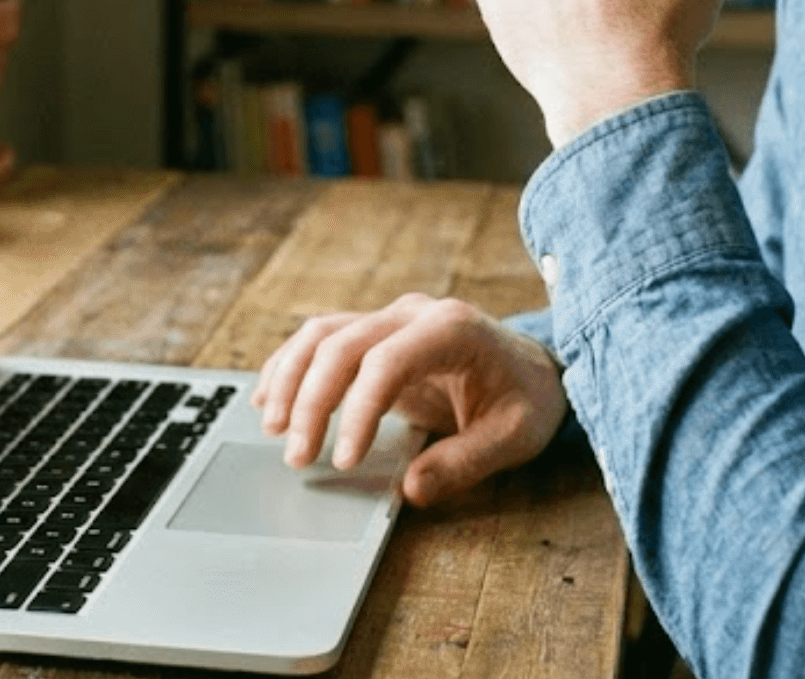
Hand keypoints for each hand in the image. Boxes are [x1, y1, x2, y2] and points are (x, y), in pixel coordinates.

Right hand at [252, 294, 568, 506]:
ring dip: (291, 379)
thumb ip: (465, 462)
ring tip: (273, 428)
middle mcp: (414, 313)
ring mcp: (392, 318)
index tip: (344, 461)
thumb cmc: (526, 399)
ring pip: (323, 334)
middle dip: (312, 401)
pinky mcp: (376, 332)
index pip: (386, 363)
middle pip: (342, 345)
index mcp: (452, 329)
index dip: (357, 412)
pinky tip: (270, 397)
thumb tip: (412, 491)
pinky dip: (291, 365)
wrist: (534, 367)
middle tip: (298, 457)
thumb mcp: (515, 437)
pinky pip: (323, 338)